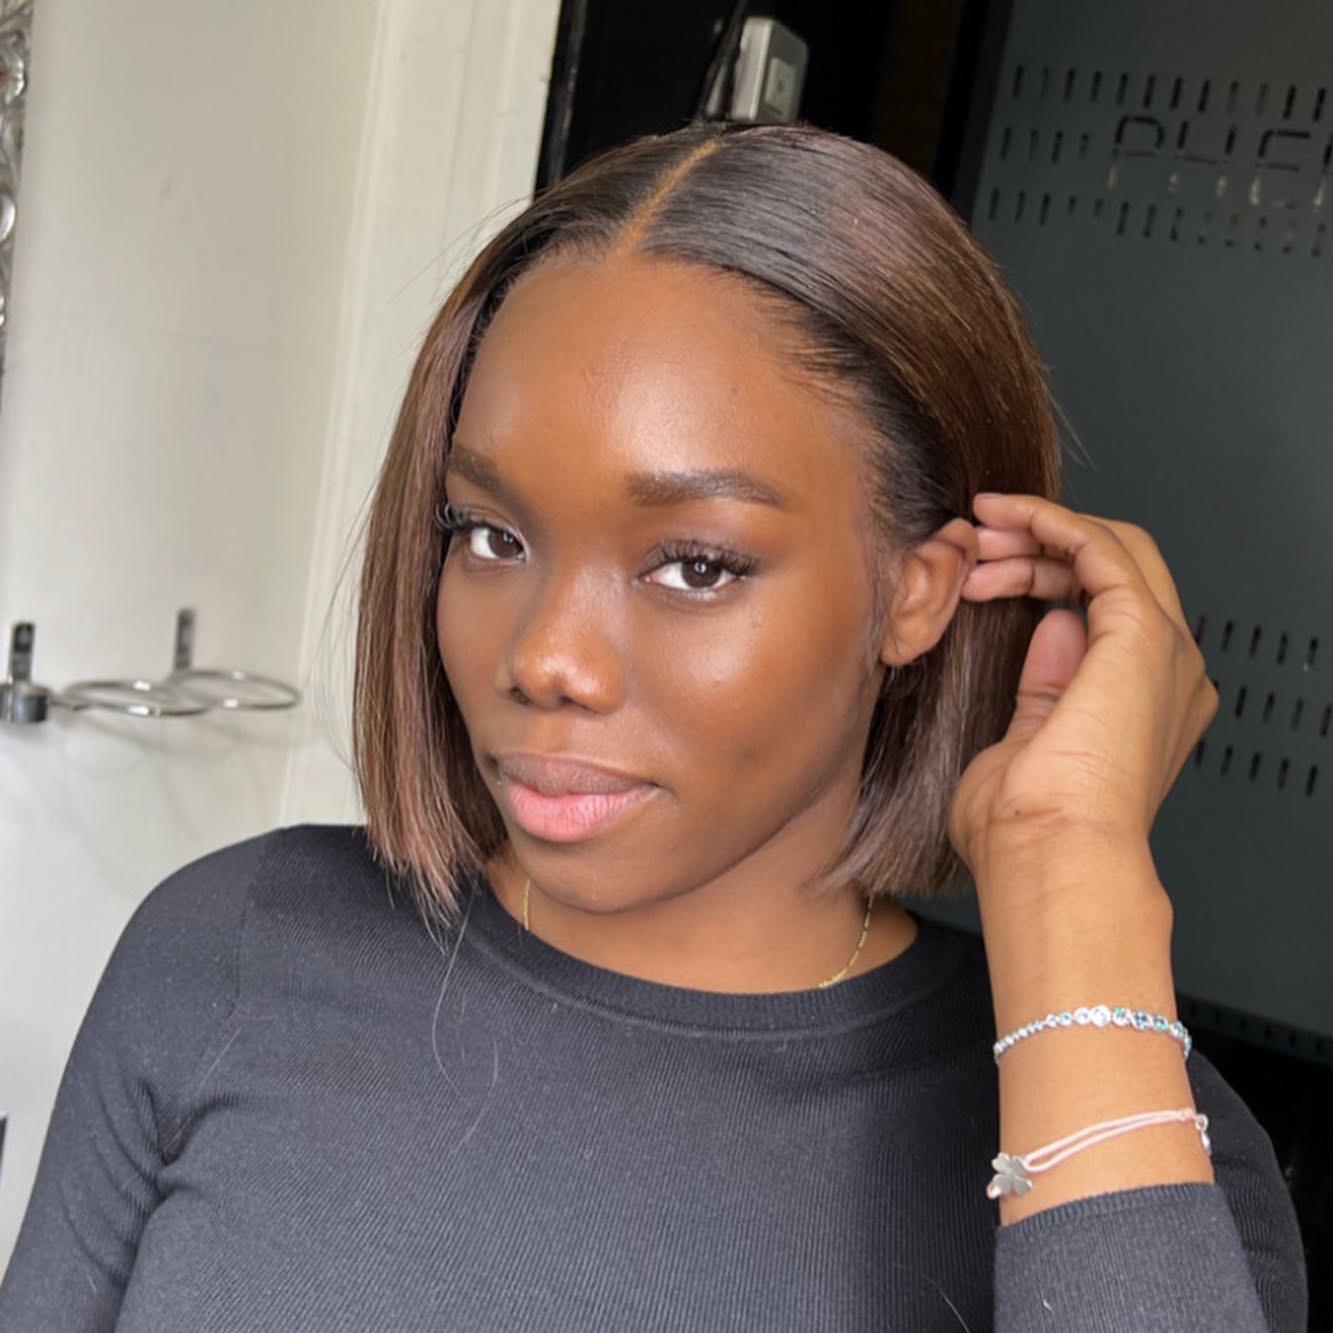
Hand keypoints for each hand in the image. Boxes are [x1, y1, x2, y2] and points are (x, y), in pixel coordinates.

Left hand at [945, 492, 1218, 888]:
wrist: (1050, 853)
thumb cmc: (1027, 828)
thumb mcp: (1028, 740)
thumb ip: (1044, 685)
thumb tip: (1049, 627)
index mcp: (1146, 701)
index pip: (1102, 607)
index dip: (1039, 575)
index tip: (979, 569)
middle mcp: (1167, 672)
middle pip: (1113, 569)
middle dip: (1038, 544)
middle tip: (974, 540)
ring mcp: (1164, 651)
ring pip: (1111, 549)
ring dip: (1038, 531)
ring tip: (975, 533)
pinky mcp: (1142, 633)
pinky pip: (1101, 547)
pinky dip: (1053, 522)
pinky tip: (1008, 517)